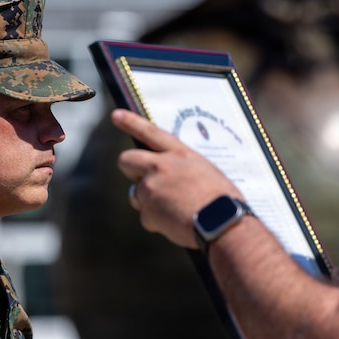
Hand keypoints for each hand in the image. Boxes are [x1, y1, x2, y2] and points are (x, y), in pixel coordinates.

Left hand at [112, 109, 241, 248]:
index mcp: (180, 154)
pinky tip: (176, 222)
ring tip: (174, 209)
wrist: (222, 223)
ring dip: (148, 202)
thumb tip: (174, 178)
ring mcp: (151, 189)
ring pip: (136, 194)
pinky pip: (146, 218)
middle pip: (126, 160)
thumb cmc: (222, 200)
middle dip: (131, 170)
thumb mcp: (207, 172)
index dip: (131, 122)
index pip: (151, 132)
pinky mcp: (148, 212)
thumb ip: (183, 169)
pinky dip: (158, 223)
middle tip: (146, 181)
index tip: (116, 116)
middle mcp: (161, 167)